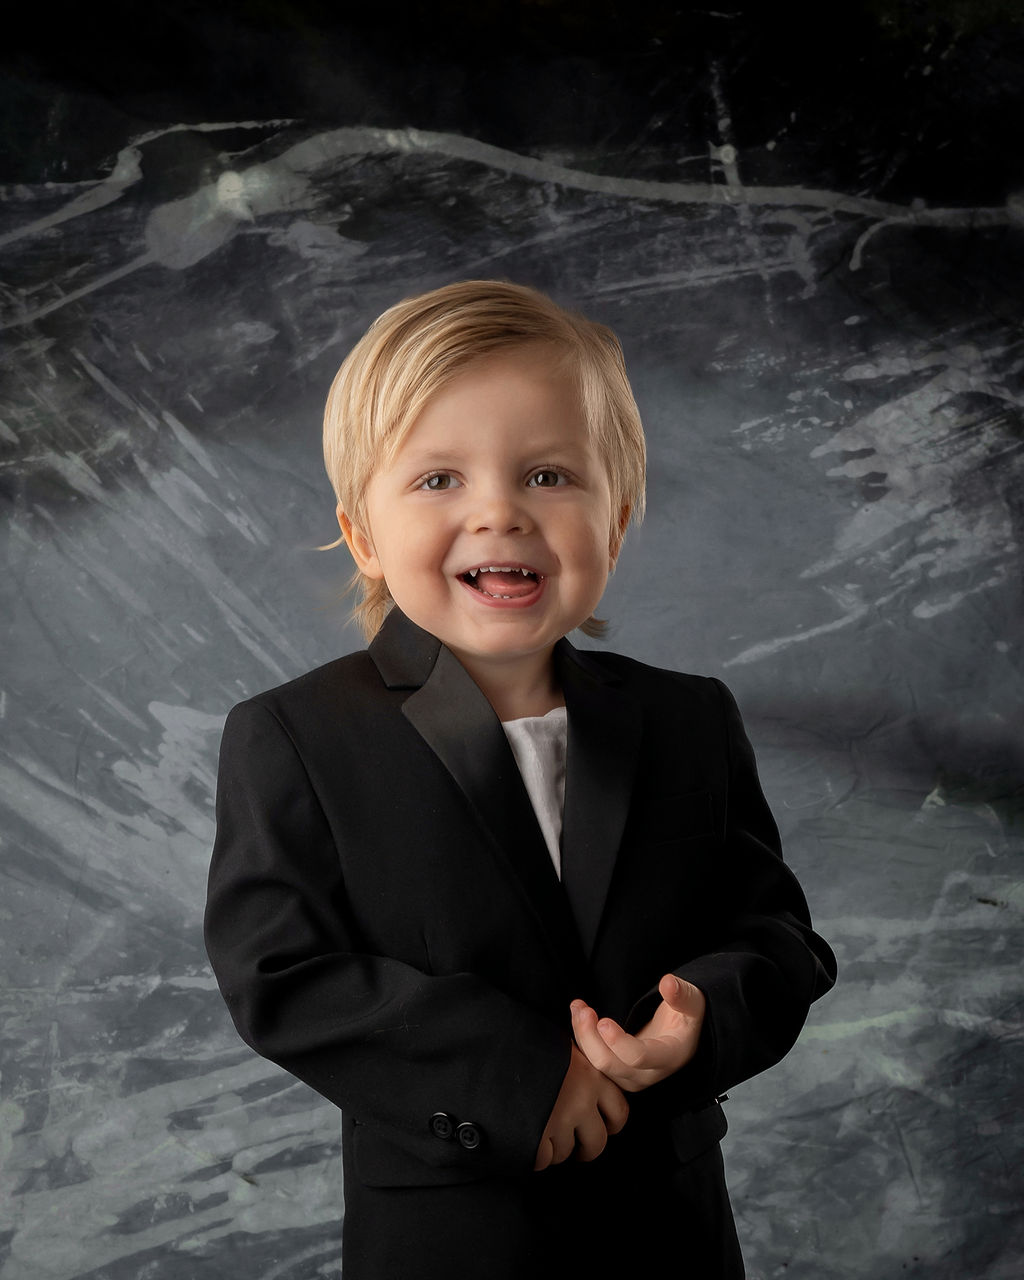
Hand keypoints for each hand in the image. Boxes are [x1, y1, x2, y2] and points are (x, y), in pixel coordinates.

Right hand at [533, 1045, 628, 1170]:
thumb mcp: (560, 1047)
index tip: (600, 1126)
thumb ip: (577, 1068)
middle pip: (597, 1143)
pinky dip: (533, 1154)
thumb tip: (581, 1083)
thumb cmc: (525, 1042)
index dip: (610, 1124)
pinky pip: (542, 1159)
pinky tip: (525, 1137)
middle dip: (585, 1148)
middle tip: (574, 1145)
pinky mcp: (538, 1135)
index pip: (619, 1112)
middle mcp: (581, 1100)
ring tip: (539, 1130)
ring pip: (566, 1152)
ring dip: (553, 1147)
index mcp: (592, 1076)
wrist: (492, 1048)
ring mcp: (560, 1120)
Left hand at [570, 973, 705, 1092]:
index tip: (603, 1021)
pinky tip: (577, 1018)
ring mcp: (630, 1076)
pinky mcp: (617, 1072)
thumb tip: (668, 982)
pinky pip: (594, 1063)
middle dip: (590, 1037)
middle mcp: (648, 1073)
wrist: (681, 1034)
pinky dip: (582, 1041)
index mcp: (669, 1056)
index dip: (618, 1042)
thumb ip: (682, 994)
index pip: (639, 1057)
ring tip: (577, 1007)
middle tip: (582, 1009)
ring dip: (583, 1037)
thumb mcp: (693, 1002)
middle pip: (610, 1064)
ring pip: (598, 1065)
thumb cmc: (686, 1015)